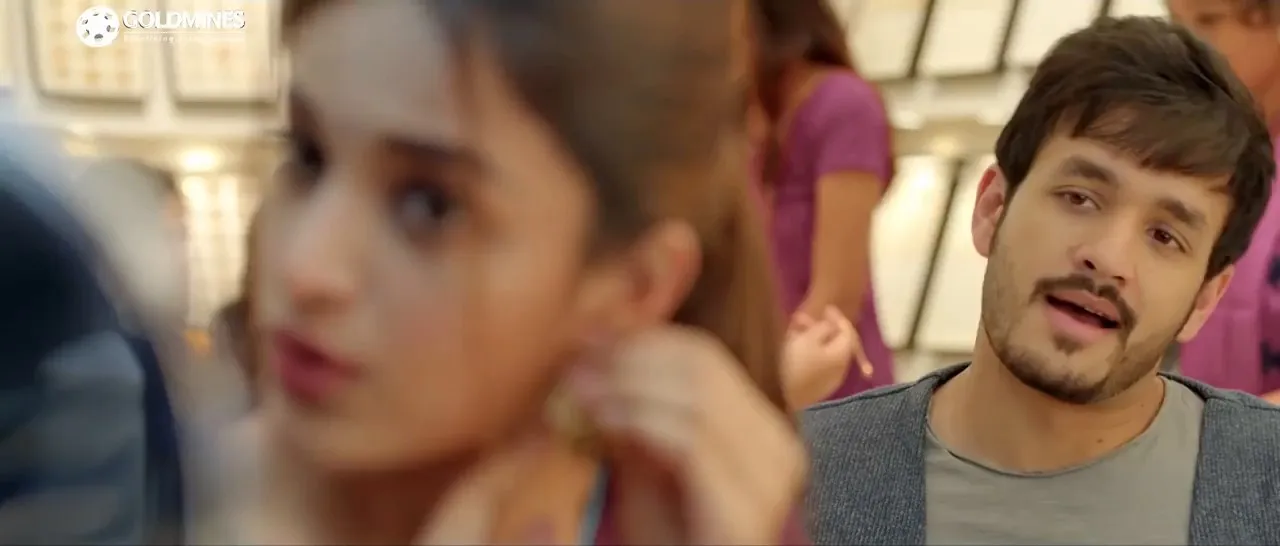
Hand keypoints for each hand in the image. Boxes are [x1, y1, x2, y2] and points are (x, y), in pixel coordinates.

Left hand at [566, 326, 806, 544]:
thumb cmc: (669, 540)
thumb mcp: (646, 464)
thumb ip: (632, 414)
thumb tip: (593, 354)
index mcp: (761, 430)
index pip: (705, 355)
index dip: (642, 338)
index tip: (586, 337)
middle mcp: (779, 447)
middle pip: (703, 365)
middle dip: (630, 356)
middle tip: (576, 359)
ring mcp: (771, 478)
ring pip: (697, 394)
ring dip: (627, 383)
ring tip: (577, 389)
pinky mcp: (748, 507)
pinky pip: (690, 439)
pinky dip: (638, 418)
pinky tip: (599, 420)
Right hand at [782, 306, 867, 407]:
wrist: (781, 396)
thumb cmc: (795, 362)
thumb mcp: (809, 338)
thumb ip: (823, 328)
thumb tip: (830, 326)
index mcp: (842, 355)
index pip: (847, 331)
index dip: (837, 317)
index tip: (825, 308)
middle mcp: (840, 369)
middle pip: (835, 344)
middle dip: (821, 330)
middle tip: (800, 320)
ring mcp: (828, 382)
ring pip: (824, 355)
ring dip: (812, 342)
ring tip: (793, 334)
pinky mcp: (815, 390)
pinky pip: (816, 366)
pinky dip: (808, 355)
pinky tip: (792, 351)